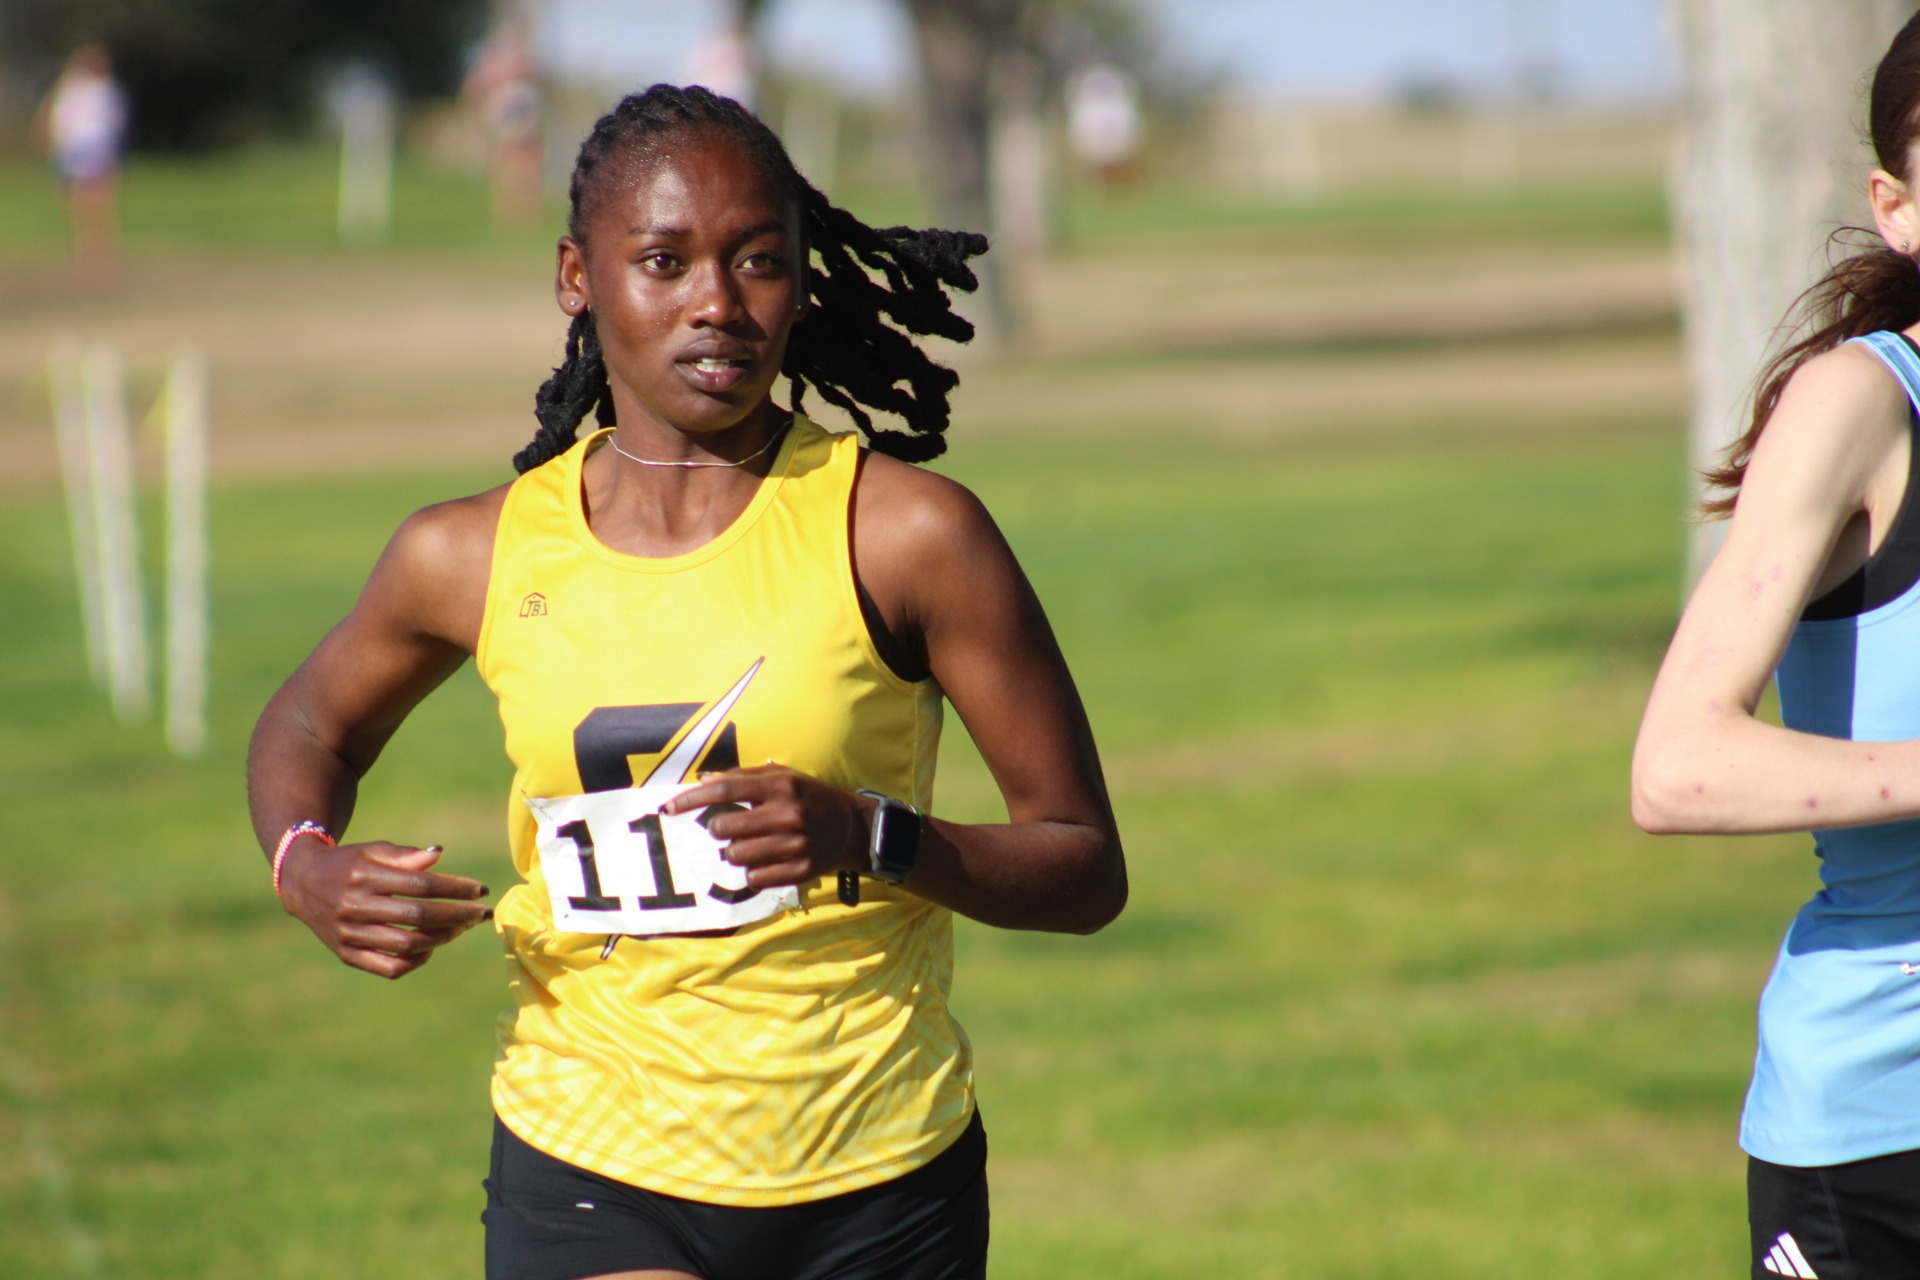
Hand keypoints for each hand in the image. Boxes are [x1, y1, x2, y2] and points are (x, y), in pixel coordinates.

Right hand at [278, 838, 491, 979]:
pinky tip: (431, 947)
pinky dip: (416, 961)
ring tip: (461, 927)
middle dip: (457, 916)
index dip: (455, 888)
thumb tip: (438, 855)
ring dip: (442, 938)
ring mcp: (349, 934)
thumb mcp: (372, 850)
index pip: (420, 885)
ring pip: (406, 945)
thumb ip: (405, 855)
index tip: (481, 890)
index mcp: (364, 876)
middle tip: (481, 914)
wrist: (302, 883)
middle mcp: (355, 907)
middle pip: (418, 917)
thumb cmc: (348, 863)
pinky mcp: (347, 955)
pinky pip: (389, 968)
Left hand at [665, 764, 867, 890]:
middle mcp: (787, 814)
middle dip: (719, 829)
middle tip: (730, 827)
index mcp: (781, 786)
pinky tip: (766, 860)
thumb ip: (743, 776)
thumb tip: (702, 781)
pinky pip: (754, 878)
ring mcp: (795, 845)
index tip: (670, 808)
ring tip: (751, 844)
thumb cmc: (809, 797)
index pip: (726, 789)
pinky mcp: (800, 871)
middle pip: (724, 827)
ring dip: (735, 851)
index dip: (692, 799)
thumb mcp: (783, 777)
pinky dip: (752, 871)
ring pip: (735, 855)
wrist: (852, 827)